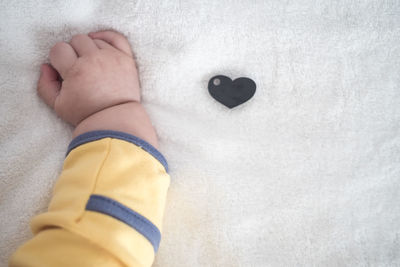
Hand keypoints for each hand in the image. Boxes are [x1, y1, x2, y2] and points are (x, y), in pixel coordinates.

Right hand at [37, 30, 158, 147]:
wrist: (116, 121)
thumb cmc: (87, 114)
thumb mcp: (58, 105)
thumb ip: (44, 84)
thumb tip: (46, 66)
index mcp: (75, 71)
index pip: (59, 49)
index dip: (58, 59)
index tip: (64, 70)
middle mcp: (94, 60)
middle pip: (77, 40)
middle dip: (74, 52)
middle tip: (78, 68)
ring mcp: (112, 58)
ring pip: (94, 39)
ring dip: (90, 49)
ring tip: (91, 65)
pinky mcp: (126, 59)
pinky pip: (116, 37)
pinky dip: (106, 36)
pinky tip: (99, 42)